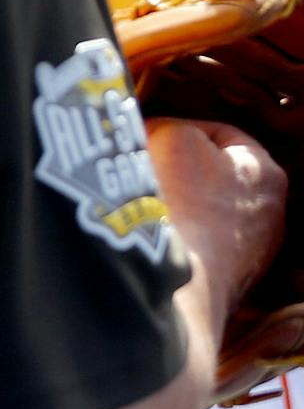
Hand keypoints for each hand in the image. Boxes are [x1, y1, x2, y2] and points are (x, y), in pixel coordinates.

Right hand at [147, 118, 286, 319]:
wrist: (174, 283)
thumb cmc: (181, 205)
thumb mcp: (172, 138)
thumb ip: (167, 125)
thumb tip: (150, 134)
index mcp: (266, 173)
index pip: (219, 132)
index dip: (176, 126)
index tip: (145, 135)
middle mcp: (269, 215)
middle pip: (212, 174)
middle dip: (176, 168)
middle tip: (140, 166)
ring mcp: (250, 254)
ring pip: (203, 212)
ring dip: (174, 205)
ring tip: (138, 204)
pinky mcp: (225, 283)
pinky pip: (193, 245)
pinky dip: (174, 238)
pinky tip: (148, 237)